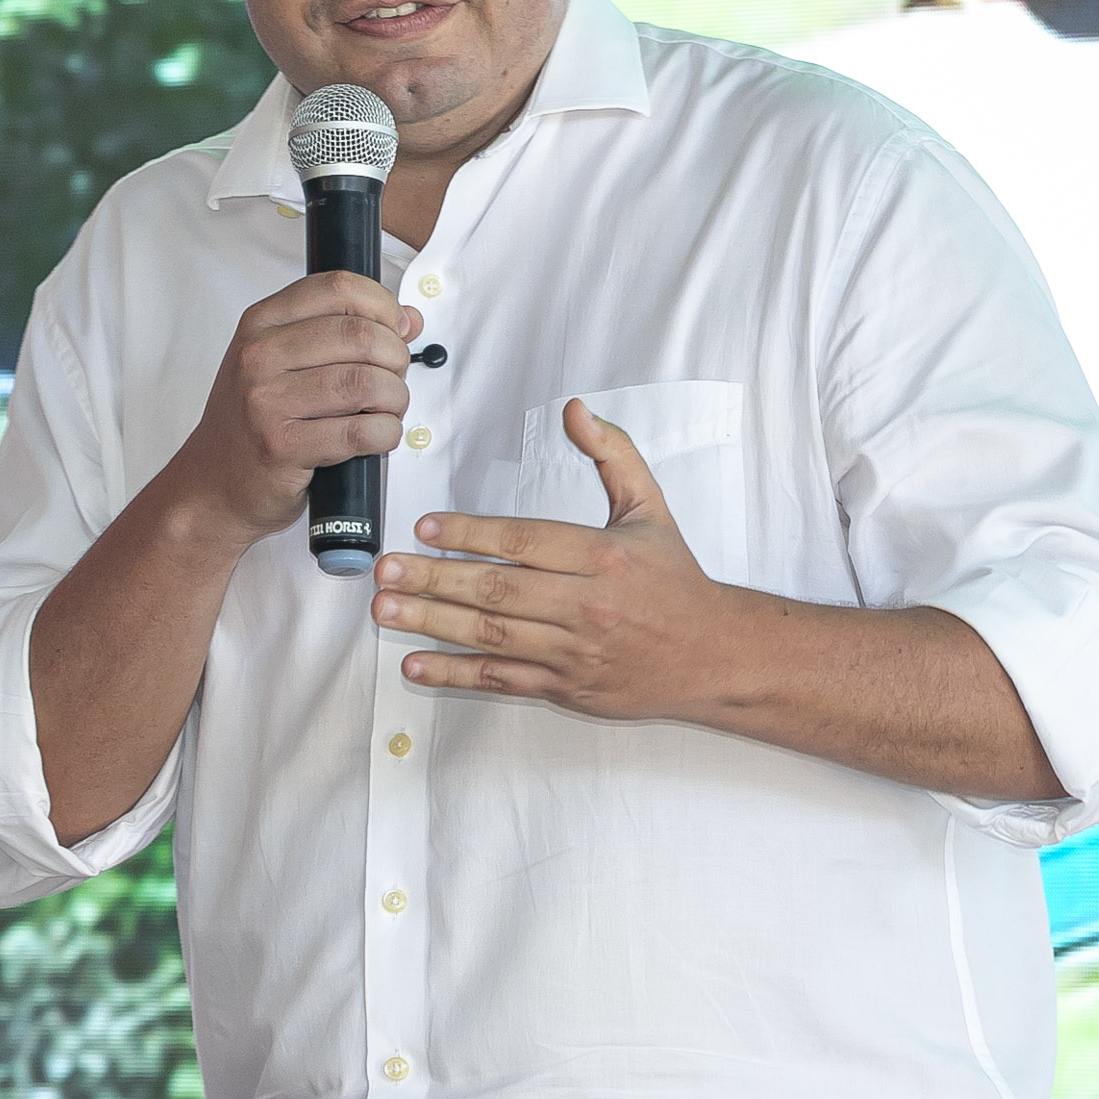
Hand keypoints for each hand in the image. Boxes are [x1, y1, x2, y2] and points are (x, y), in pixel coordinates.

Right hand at [167, 271, 422, 543]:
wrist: (215, 482)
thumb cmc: (257, 419)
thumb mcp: (288, 360)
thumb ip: (343, 331)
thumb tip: (408, 318)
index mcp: (261, 322)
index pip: (338, 287)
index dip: (382, 305)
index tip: (397, 328)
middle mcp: (259, 356)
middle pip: (359, 334)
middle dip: (396, 356)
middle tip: (395, 377)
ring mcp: (266, 401)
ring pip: (365, 383)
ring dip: (395, 398)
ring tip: (388, 408)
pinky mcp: (281, 446)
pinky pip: (360, 432)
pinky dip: (386, 433)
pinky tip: (379, 435)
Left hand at [372, 398, 750, 720]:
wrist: (712, 655)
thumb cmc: (674, 579)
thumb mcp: (651, 506)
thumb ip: (612, 454)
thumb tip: (576, 410)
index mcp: (603, 556)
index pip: (524, 541)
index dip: (471, 534)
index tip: (425, 528)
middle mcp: (586, 605)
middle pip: (498, 591)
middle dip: (435, 580)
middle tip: (386, 570)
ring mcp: (574, 651)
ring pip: (493, 637)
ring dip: (433, 624)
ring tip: (387, 610)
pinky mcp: (567, 688)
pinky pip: (503, 681)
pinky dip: (457, 675)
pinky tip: (418, 665)